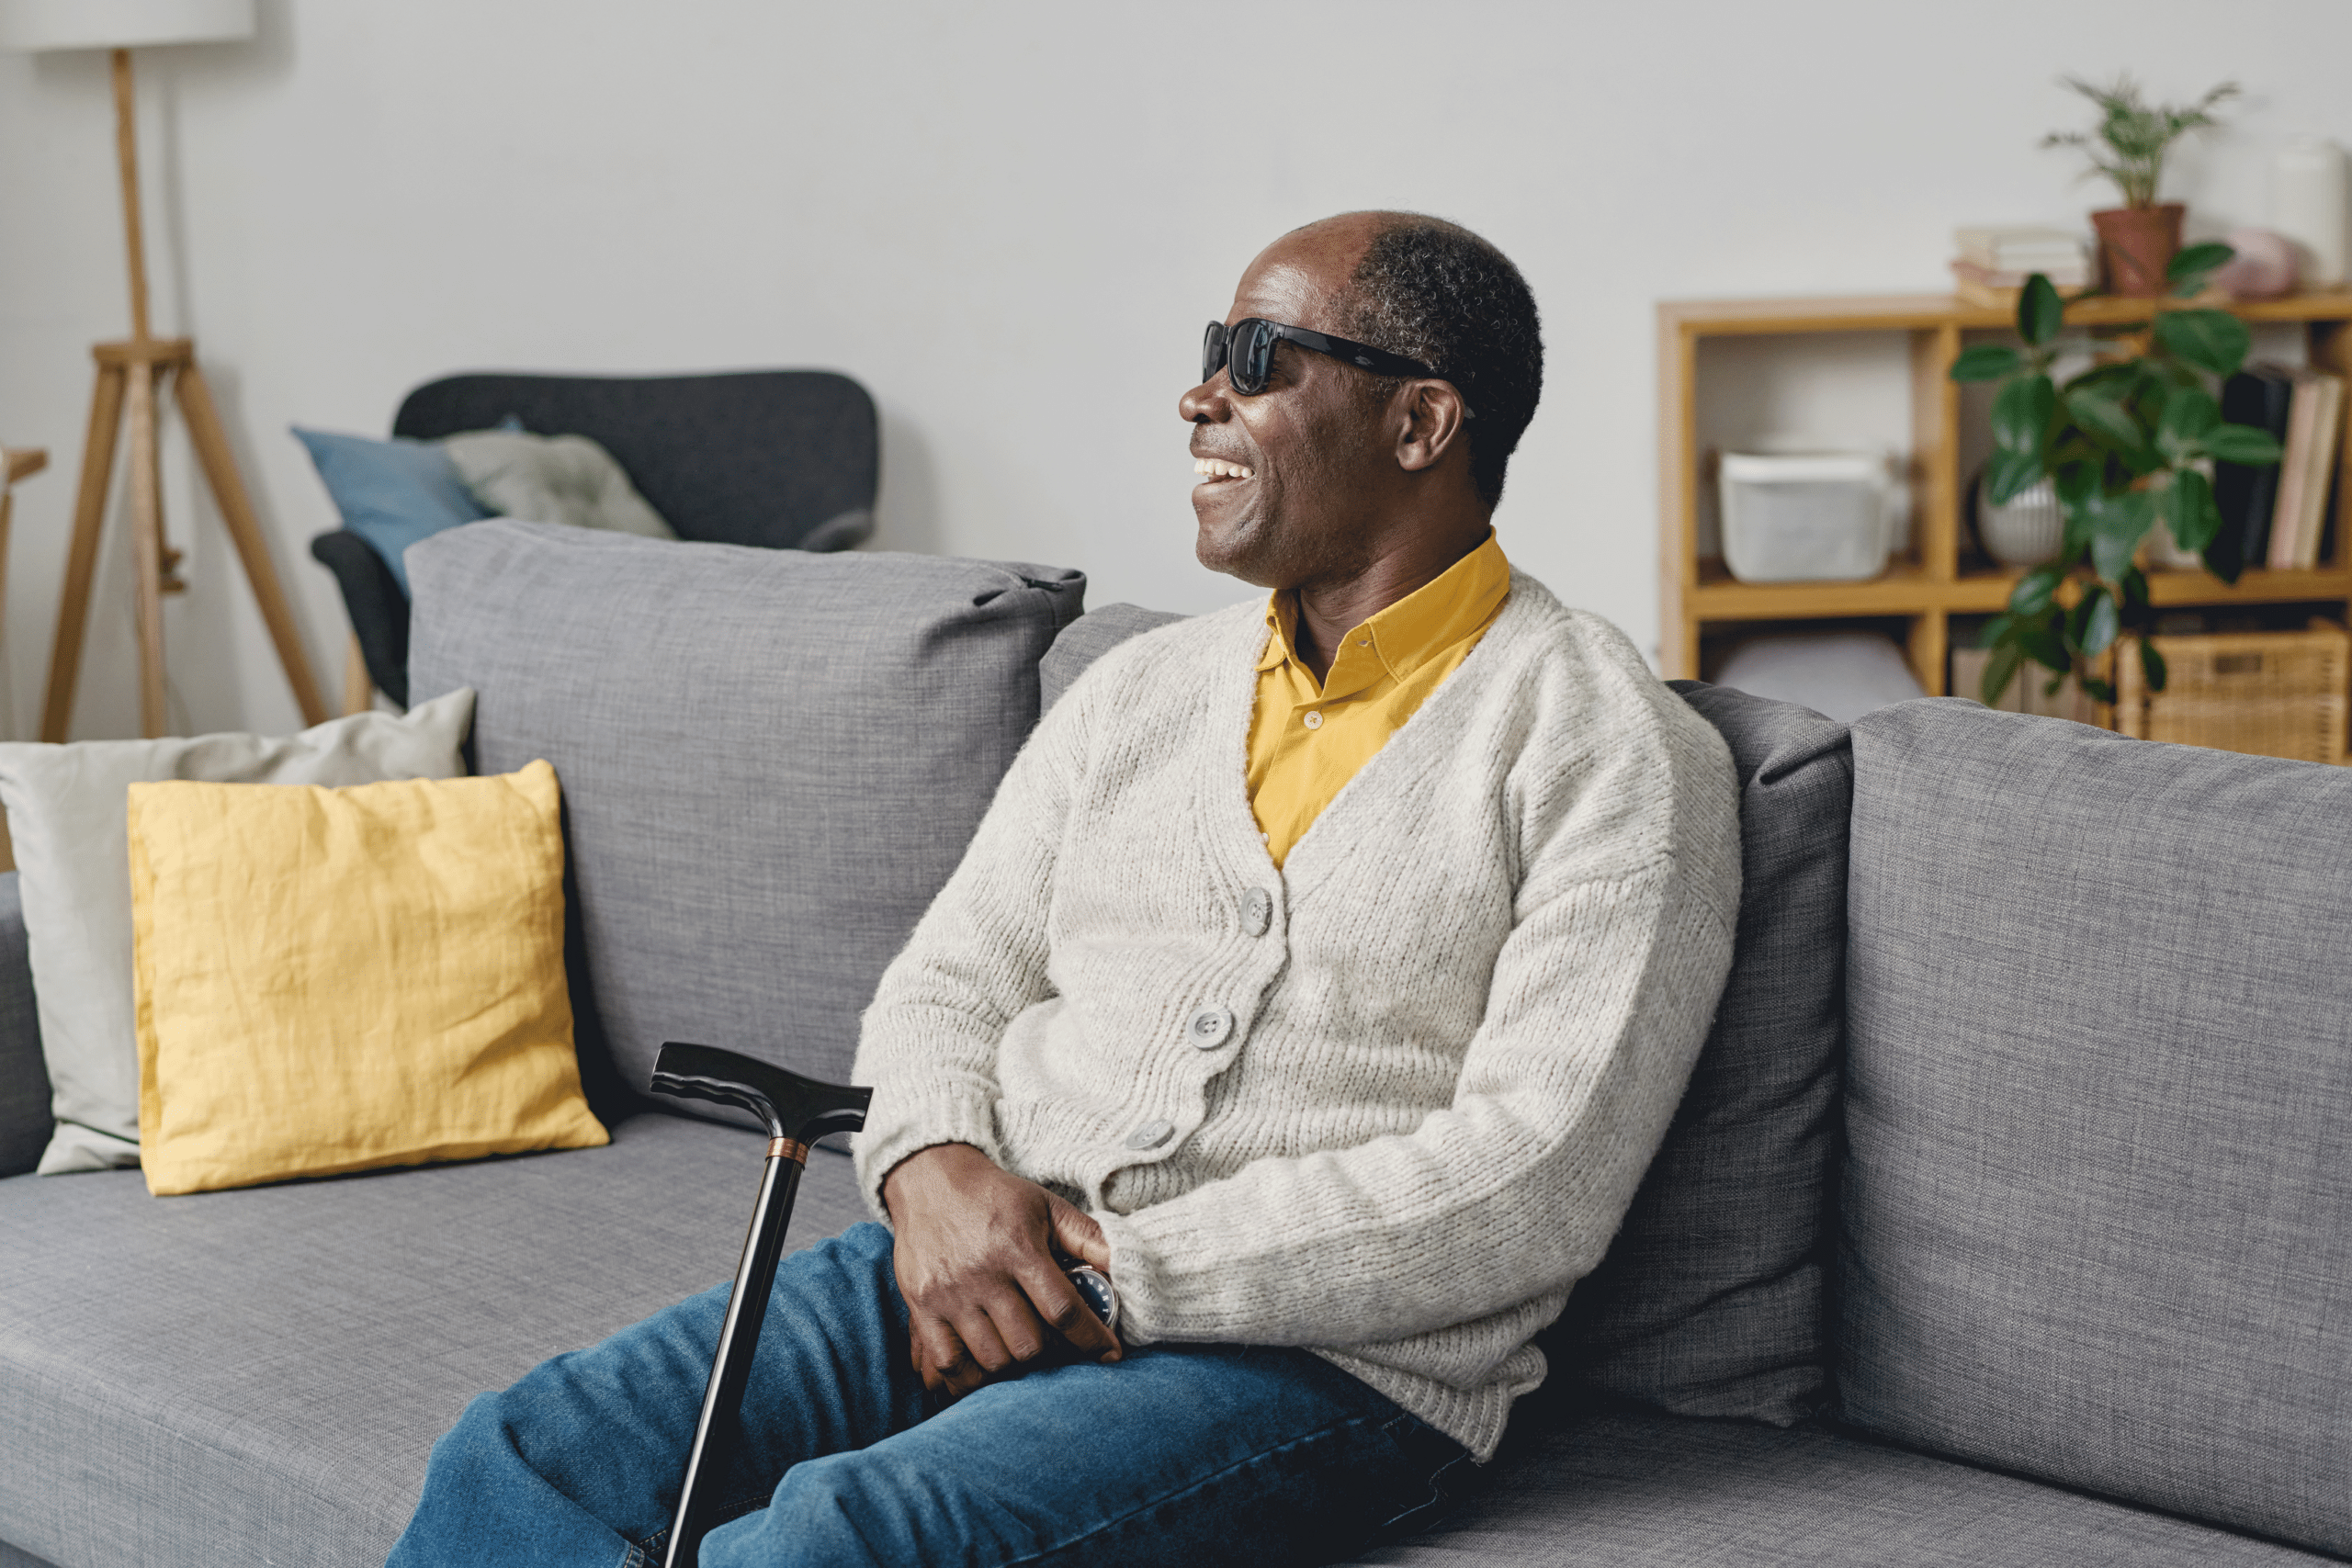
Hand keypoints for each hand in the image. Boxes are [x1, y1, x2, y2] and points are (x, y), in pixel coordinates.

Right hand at [881, 1142, 1120, 1402]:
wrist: (930, 1181)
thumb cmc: (996, 1197)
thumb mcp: (1048, 1207)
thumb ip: (1089, 1238)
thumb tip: (1128, 1266)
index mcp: (1018, 1249)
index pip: (1062, 1309)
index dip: (1091, 1338)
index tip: (1109, 1354)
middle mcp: (982, 1275)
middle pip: (1027, 1344)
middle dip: (1050, 1353)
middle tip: (1055, 1346)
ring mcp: (949, 1295)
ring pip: (991, 1360)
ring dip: (1013, 1366)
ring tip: (1021, 1354)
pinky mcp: (921, 1307)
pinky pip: (947, 1364)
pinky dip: (968, 1378)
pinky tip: (983, 1371)